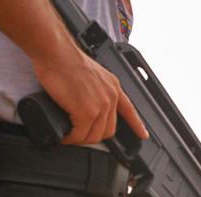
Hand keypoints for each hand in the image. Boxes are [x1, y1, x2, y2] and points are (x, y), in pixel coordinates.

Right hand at [0, 0, 148, 145]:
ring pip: (94, 136)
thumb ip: (97, 89)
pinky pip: (79, 134)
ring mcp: (100, 106)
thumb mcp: (93, 74)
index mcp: (113, 87)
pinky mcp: (86, 112)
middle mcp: (110, 97)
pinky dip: (71, 138)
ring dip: (80, 139)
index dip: (137, 125)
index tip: (143, 134)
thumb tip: (89, 105)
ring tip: (70, 135)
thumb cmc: (66, 60)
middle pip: (108, 130)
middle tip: (80, 134)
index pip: (129, 110)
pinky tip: (66, 136)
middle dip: (93, 136)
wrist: (56, 53)